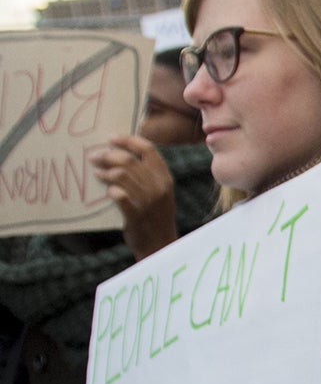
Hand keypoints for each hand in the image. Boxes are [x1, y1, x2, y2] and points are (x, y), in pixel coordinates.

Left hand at [87, 135, 177, 259]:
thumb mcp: (160, 192)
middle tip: (93, 156)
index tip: (111, 138)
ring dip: (105, 172)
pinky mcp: (136, 215)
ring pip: (121, 175)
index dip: (128, 140)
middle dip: (107, 155)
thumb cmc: (156, 216)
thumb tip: (121, 154)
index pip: (148, 150)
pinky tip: (105, 189)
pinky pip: (119, 196)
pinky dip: (111, 190)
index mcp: (165, 178)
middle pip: (129, 160)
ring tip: (96, 173)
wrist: (161, 245)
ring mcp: (148, 201)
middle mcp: (158, 187)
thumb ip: (148, 175)